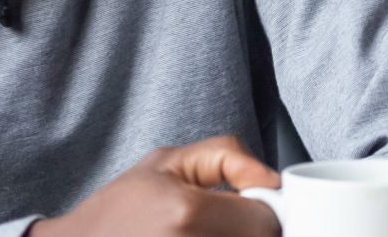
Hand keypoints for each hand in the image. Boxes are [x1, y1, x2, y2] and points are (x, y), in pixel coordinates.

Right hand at [31, 135, 280, 236]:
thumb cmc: (116, 210)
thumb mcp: (166, 162)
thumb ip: (227, 157)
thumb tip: (271, 180)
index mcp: (187, 214)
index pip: (266, 220)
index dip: (262, 210)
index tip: (246, 206)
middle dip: (249, 231)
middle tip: (223, 223)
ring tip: (204, 232)